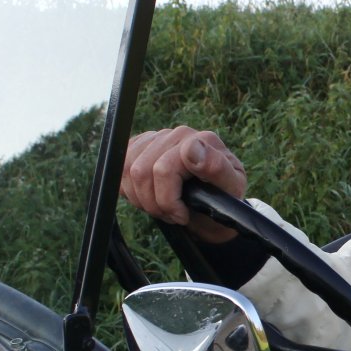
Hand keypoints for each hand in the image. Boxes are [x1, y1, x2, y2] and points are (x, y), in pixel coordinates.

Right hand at [121, 127, 247, 242]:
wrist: (213, 207)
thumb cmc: (224, 200)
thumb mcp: (231, 190)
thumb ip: (216, 168)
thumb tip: (191, 148)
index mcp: (202, 140)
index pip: (163, 169)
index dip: (167, 200)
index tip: (182, 215)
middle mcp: (179, 134)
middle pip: (141, 171)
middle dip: (155, 204)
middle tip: (173, 216)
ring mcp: (158, 137)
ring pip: (127, 170)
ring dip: (142, 199)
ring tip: (163, 208)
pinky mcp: (140, 145)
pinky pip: (120, 167)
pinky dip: (130, 190)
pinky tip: (150, 196)